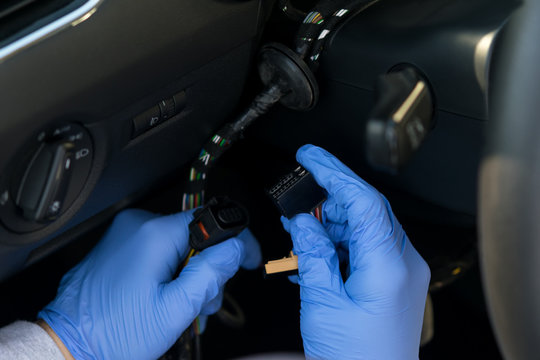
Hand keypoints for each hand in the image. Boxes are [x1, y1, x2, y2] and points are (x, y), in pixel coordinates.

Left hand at [38, 209, 260, 359]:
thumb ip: (210, 274)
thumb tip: (235, 248)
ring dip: (190, 275)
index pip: (212, 221)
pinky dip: (171, 272)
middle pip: (196, 236)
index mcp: (154, 234)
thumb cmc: (116, 332)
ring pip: (179, 245)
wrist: (67, 345)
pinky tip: (168, 298)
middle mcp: (138, 224)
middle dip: (208, 270)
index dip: (236, 241)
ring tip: (184, 309)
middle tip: (205, 304)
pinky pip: (159, 250)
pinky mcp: (119, 246)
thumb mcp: (174, 309)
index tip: (250, 260)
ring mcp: (125, 234)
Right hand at [282, 145, 429, 359]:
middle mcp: (402, 262)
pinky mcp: (391, 279)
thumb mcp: (322, 303)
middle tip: (297, 195)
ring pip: (362, 226)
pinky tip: (312, 251)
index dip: (334, 172)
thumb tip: (302, 222)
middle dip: (328, 197)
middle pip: (364, 209)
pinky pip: (363, 246)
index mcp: (388, 265)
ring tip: (298, 229)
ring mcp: (399, 271)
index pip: (363, 200)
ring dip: (328, 222)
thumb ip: (313, 255)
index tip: (310, 157)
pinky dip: (336, 242)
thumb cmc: (356, 359)